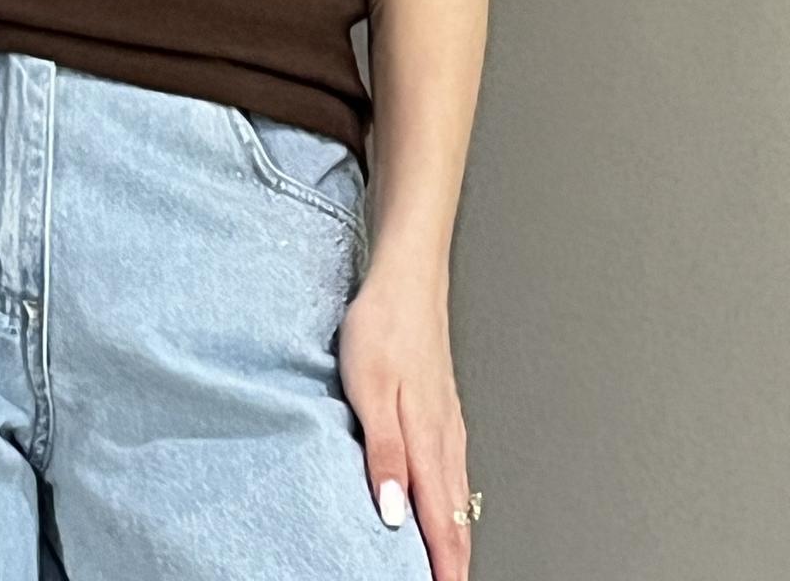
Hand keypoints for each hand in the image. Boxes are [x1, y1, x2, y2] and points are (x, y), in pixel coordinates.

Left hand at [337, 267, 473, 579]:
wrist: (408, 275)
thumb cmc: (384, 324)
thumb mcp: (369, 388)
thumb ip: (384, 454)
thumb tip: (395, 515)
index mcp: (427, 439)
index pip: (440, 521)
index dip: (443, 566)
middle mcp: (445, 436)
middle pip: (456, 515)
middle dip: (455, 559)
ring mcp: (448, 421)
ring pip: (458, 494)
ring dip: (456, 534)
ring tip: (449, 564)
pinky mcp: (442, 406)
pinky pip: (454, 468)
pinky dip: (454, 502)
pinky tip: (446, 503)